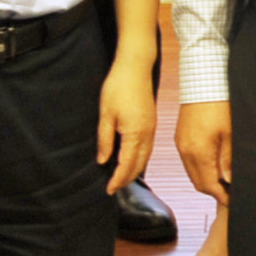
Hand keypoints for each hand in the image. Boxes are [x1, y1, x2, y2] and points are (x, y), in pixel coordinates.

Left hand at [96, 52, 158, 193]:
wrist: (136, 66)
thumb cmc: (118, 86)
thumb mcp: (105, 113)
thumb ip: (105, 139)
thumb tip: (103, 160)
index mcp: (135, 133)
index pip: (127, 165)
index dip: (118, 179)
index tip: (109, 190)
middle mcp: (147, 134)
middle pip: (139, 165)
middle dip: (127, 179)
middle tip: (114, 188)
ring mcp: (152, 128)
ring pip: (146, 157)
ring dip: (135, 170)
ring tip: (122, 178)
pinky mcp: (152, 122)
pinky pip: (148, 148)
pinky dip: (141, 159)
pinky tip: (133, 159)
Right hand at [178, 101, 233, 200]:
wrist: (202, 84)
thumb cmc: (218, 105)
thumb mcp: (229, 134)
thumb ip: (228, 160)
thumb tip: (229, 180)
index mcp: (199, 153)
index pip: (209, 186)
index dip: (221, 195)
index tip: (231, 200)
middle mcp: (186, 152)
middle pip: (198, 184)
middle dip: (213, 191)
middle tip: (229, 192)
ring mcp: (181, 145)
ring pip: (192, 174)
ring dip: (205, 181)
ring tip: (222, 180)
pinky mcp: (179, 138)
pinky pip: (187, 162)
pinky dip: (198, 169)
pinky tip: (211, 165)